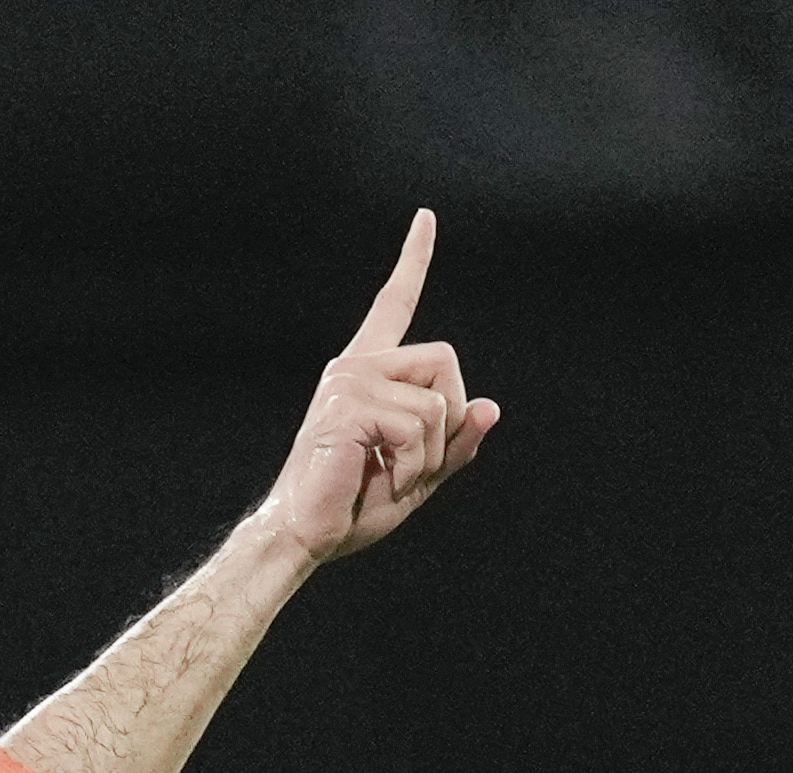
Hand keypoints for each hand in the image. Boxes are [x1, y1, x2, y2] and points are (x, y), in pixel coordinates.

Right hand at [261, 213, 499, 566]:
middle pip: (445, 360)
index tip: (425, 218)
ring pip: (437, 401)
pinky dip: (413, 466)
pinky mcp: (348, 404)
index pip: (393, 304)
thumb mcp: (418, 474)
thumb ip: (454, 442)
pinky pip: (418, 426)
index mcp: (367, 373)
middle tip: (412, 461)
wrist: (303, 535)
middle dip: (449, 417)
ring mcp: (349, 381)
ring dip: (430, 452)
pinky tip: (381, 480)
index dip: (413, 261)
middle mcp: (355, 365)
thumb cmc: (351, 507)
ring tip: (390, 475)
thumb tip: (489, 407)